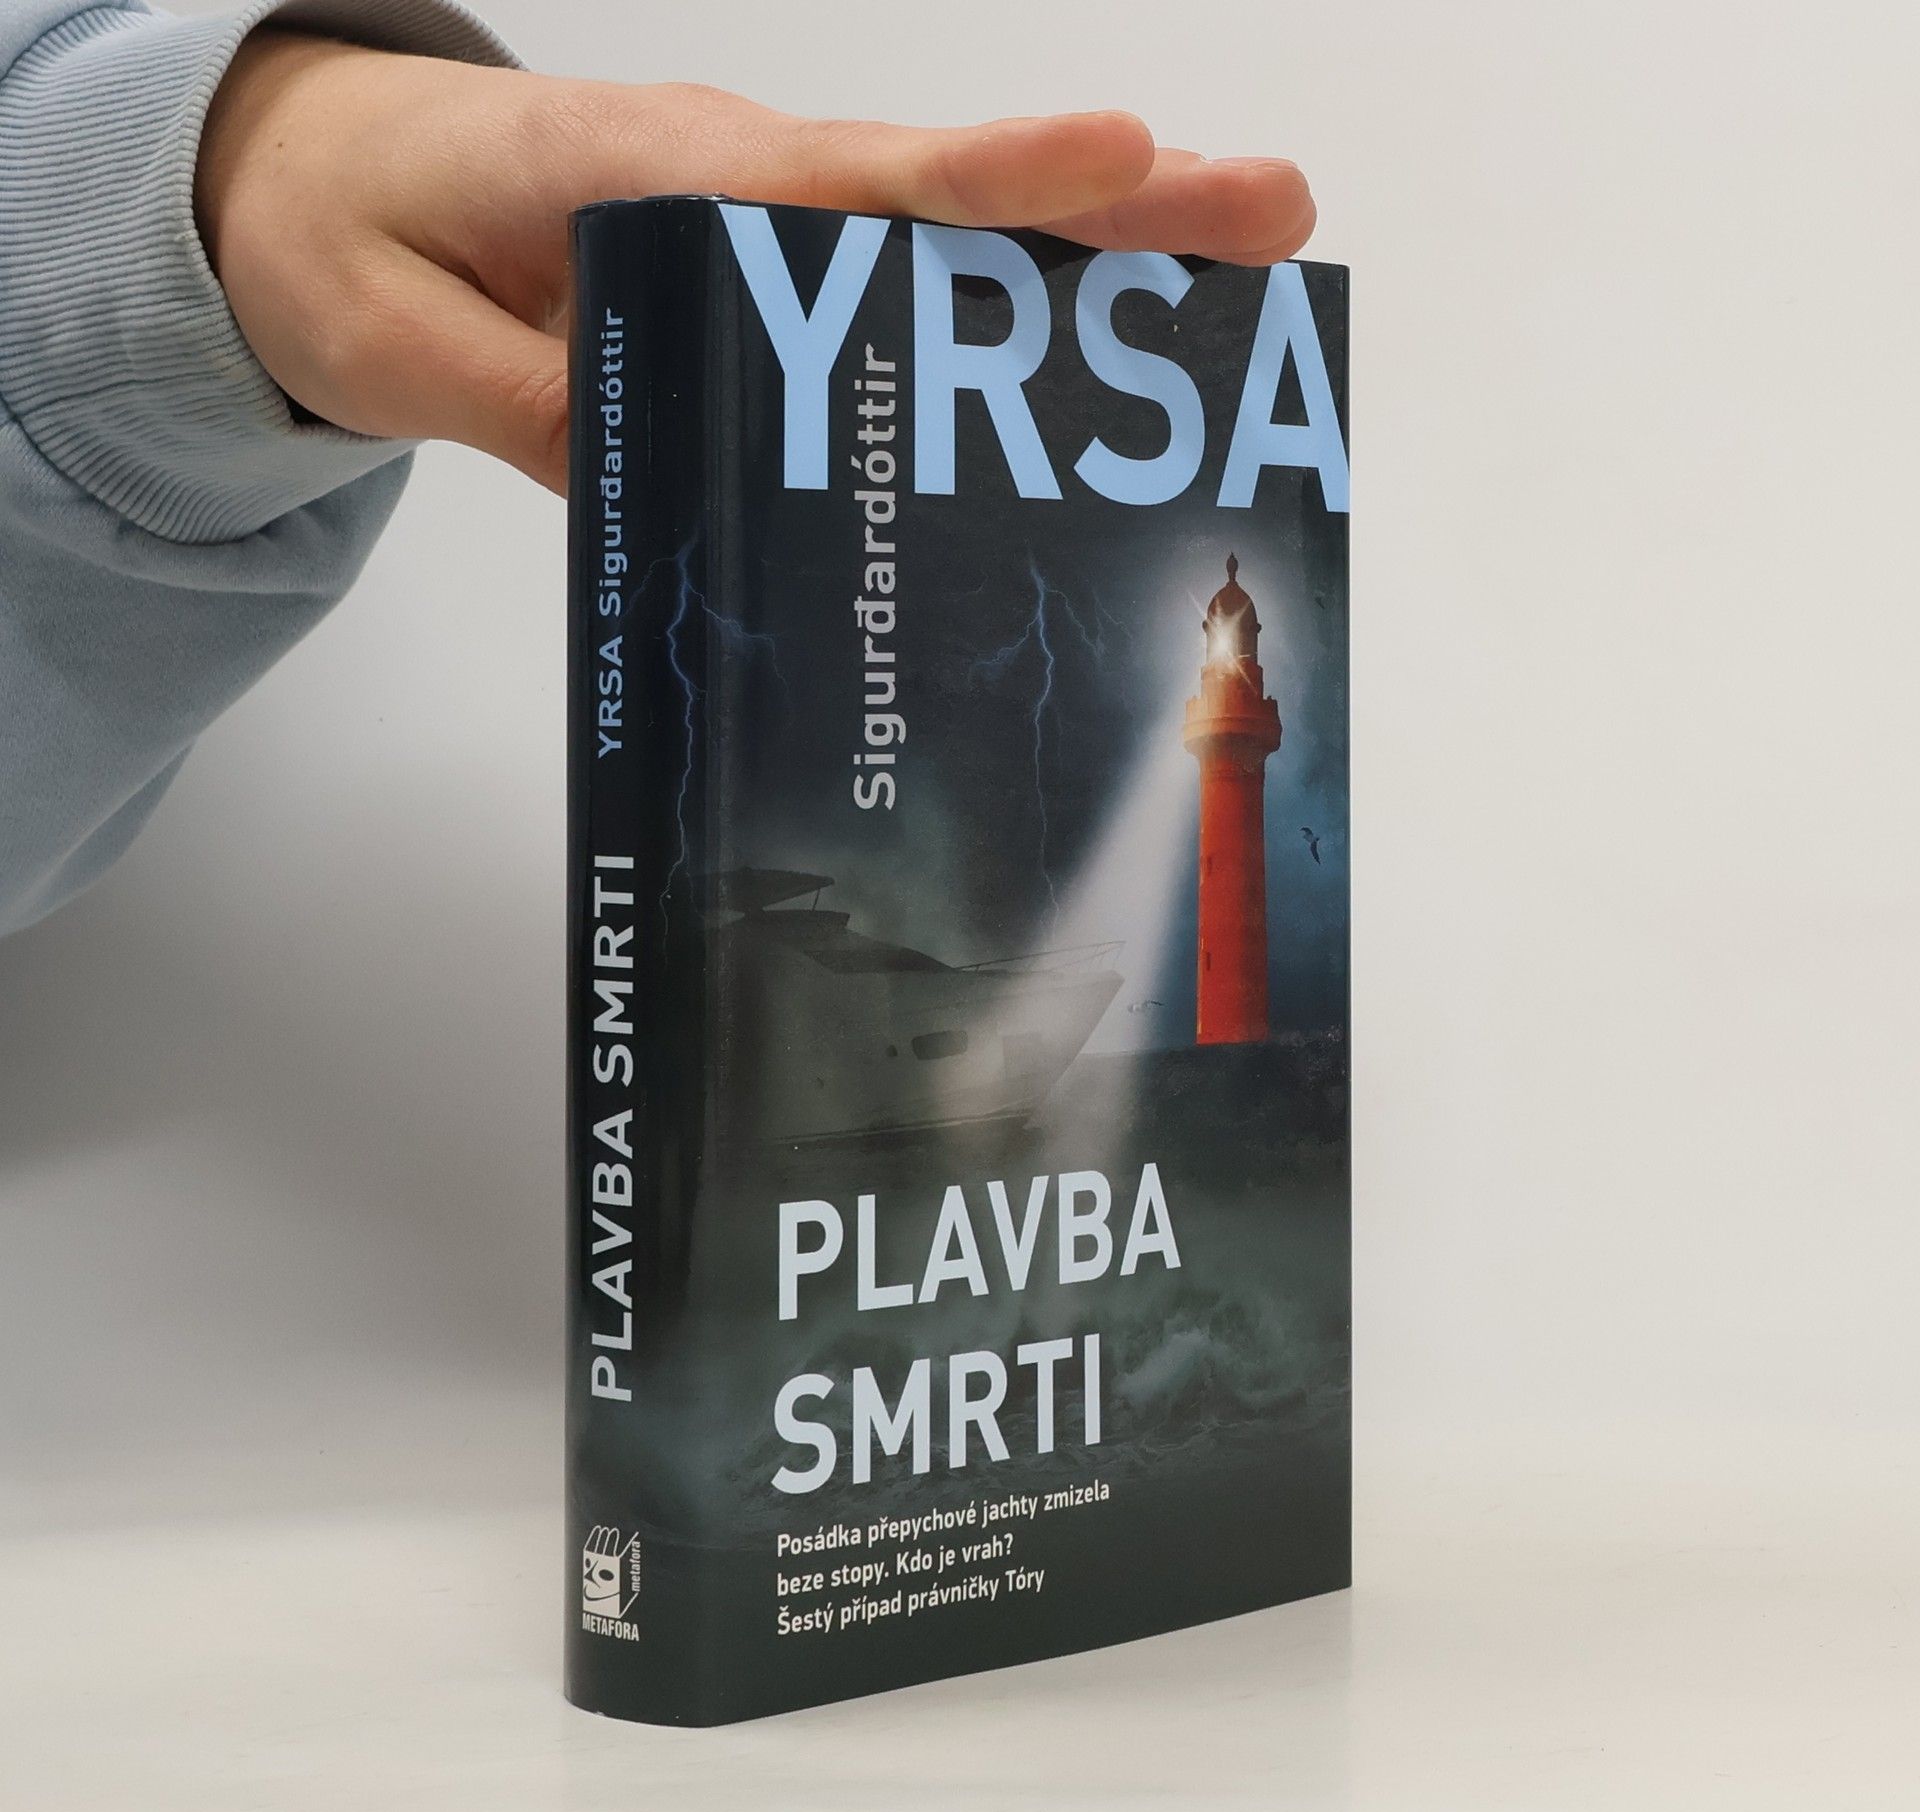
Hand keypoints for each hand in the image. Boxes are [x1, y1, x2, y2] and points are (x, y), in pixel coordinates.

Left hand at [196, 35, 1315, 493]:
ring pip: (945, 239)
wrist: (318, 177)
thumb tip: (682, 505)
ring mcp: (762, 219)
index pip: (839, 181)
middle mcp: (738, 180)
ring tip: (1241, 279)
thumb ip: (532, 410)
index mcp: (654, 172)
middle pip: (943, 198)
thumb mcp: (398, 340)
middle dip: (1112, 206)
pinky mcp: (764, 267)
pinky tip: (1096, 355)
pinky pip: (898, 285)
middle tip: (1270, 210)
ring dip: (1093, 259)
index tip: (1118, 152)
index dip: (981, 179)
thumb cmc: (348, 232)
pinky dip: (1003, 311)